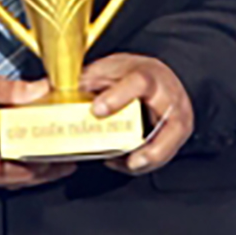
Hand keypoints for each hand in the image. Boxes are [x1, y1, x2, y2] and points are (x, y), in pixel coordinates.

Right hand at [0, 72, 74, 189]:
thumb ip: (8, 90)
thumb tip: (36, 90)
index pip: (6, 172)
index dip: (33, 172)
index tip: (54, 164)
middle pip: (5, 180)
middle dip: (35, 175)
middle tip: (60, 166)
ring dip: (21, 171)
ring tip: (45, 162)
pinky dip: (5, 165)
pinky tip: (16, 154)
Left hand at [81, 53, 194, 175]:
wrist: (156, 76)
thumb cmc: (131, 74)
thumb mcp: (108, 70)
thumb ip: (86, 82)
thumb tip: (56, 95)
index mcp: (148, 74)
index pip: (138, 83)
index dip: (118, 97)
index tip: (97, 109)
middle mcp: (169, 96)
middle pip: (171, 124)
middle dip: (152, 149)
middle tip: (131, 162)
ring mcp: (179, 117)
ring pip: (171, 145)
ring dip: (148, 161)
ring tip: (124, 165)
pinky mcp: (179, 134)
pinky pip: (165, 154)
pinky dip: (145, 163)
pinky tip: (125, 163)